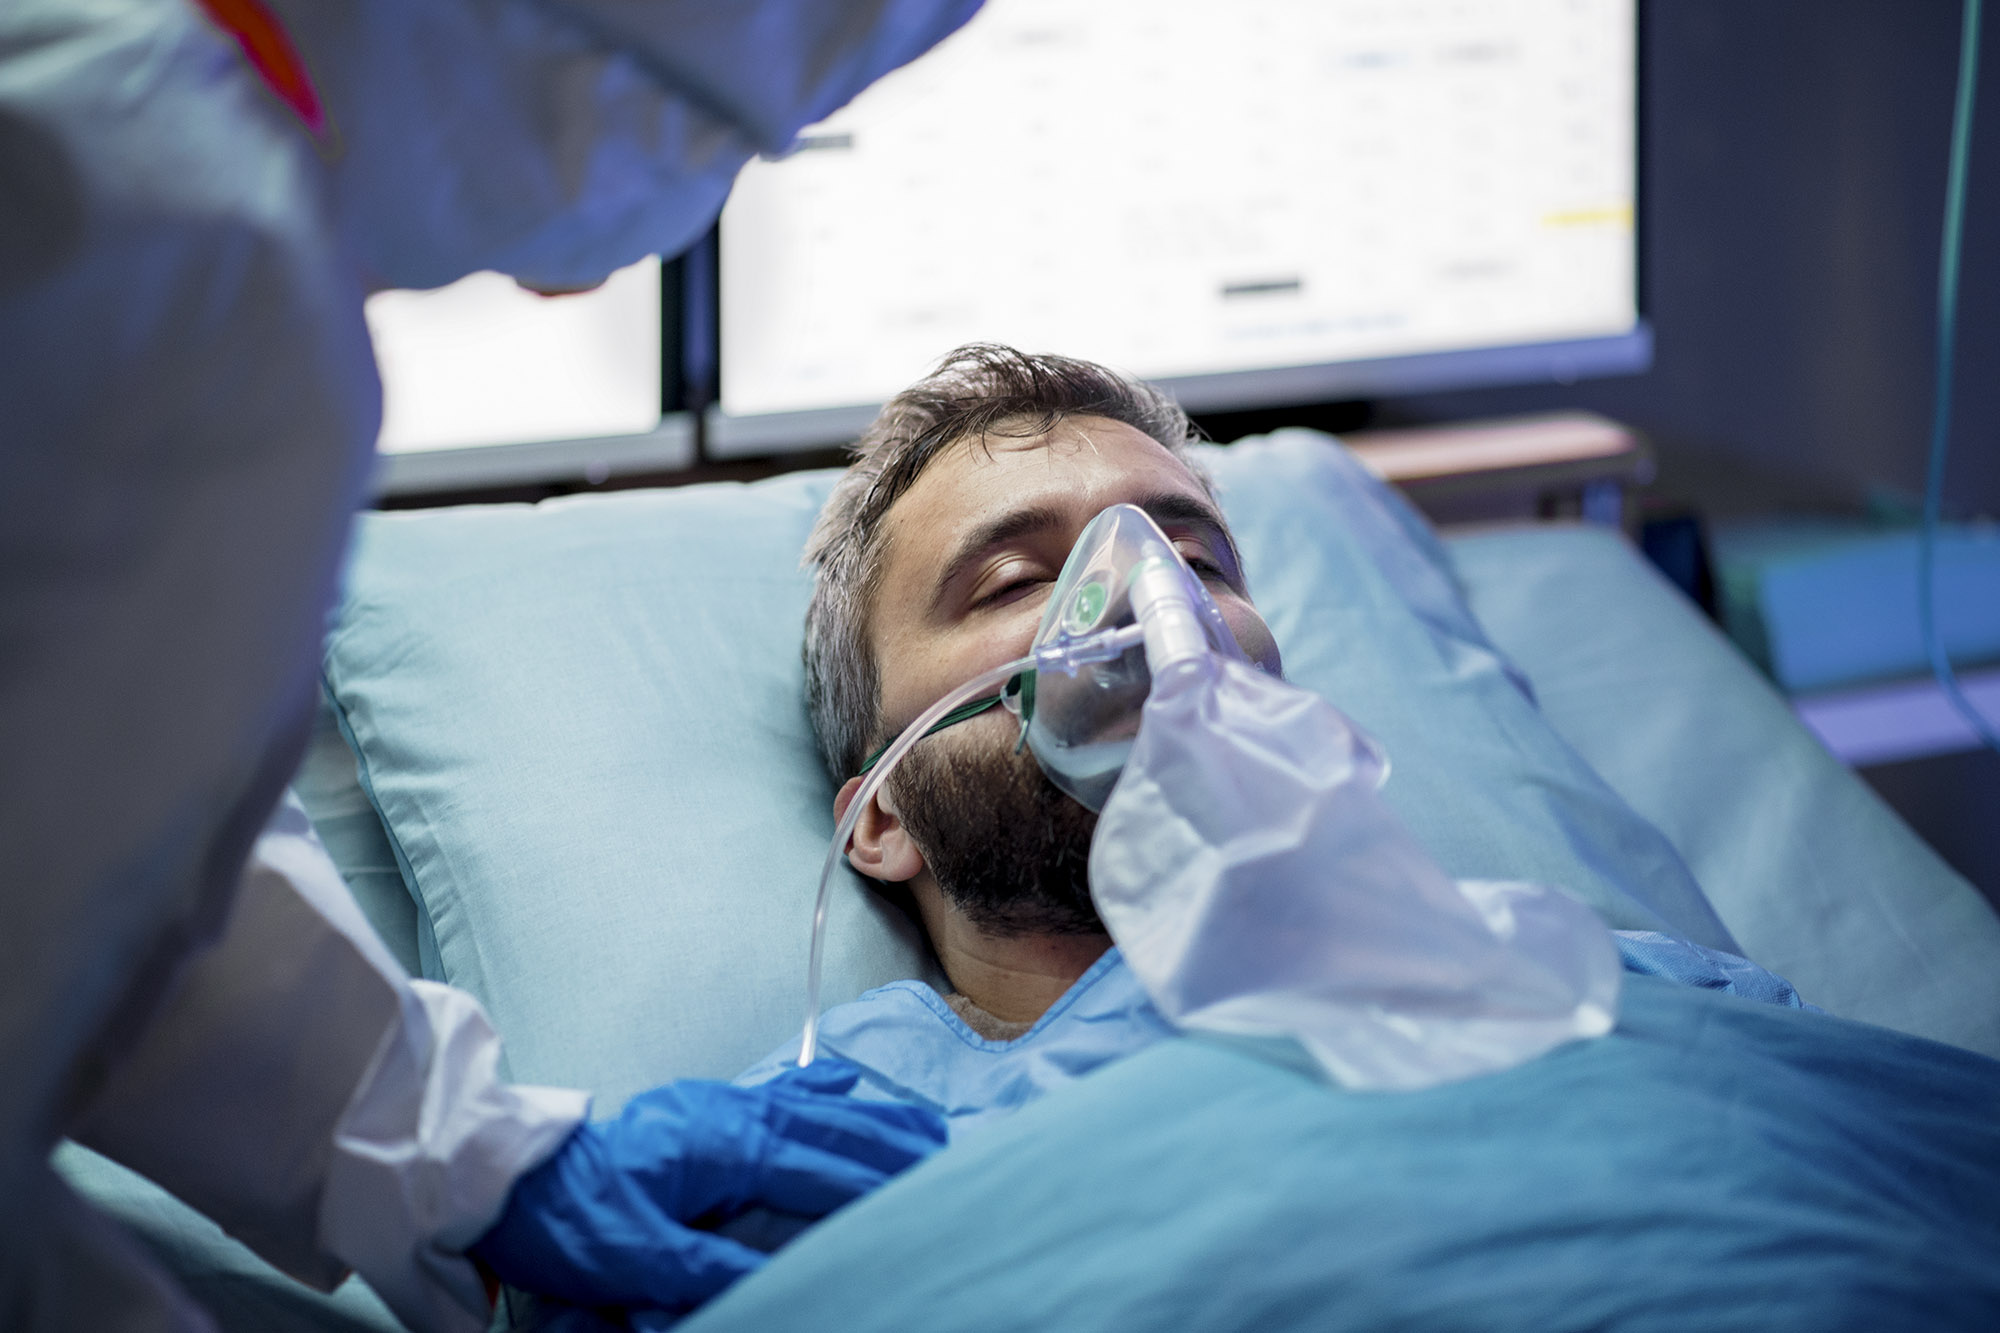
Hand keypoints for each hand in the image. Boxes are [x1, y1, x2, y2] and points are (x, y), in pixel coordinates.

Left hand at [472, 1059, 945, 1311]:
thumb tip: (772, 1281)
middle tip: (953, 1154)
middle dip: (895, 1142)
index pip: (821, 1165)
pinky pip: (778, 1094)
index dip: (880, 1180)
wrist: (498, 1171)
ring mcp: (716, 1107)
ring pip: (815, 1107)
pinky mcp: (699, 1112)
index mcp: (722, 1145)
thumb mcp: (634, 1257)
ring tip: (924, 1126)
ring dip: (872, 1117)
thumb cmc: (564, 1215)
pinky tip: (842, 1081)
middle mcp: (730, 1115)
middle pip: (833, 1127)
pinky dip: (820, 1089)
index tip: (933, 1188)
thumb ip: (709, 1268)